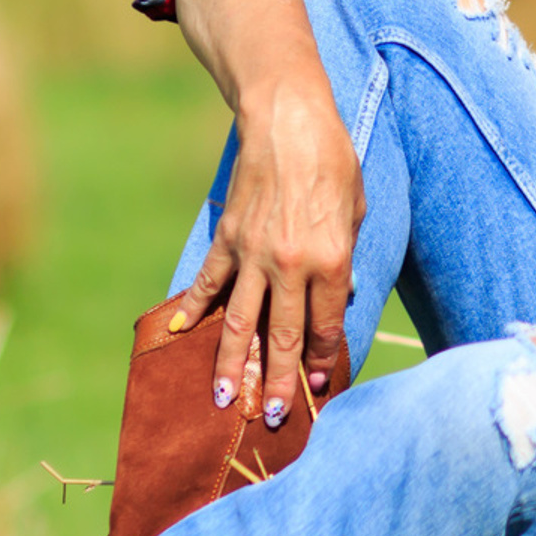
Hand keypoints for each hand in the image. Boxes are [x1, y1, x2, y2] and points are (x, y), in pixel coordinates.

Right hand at [169, 69, 362, 425]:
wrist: (287, 117)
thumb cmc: (333, 160)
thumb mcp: (357, 210)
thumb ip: (347, 258)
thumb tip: (341, 298)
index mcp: (330, 260)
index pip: (323, 327)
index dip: (319, 362)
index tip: (315, 387)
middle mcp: (290, 264)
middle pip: (280, 338)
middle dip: (276, 383)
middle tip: (271, 418)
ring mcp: (252, 253)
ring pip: (239, 322)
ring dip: (231, 365)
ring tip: (224, 399)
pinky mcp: (227, 237)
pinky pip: (207, 283)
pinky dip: (192, 309)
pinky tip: (178, 334)